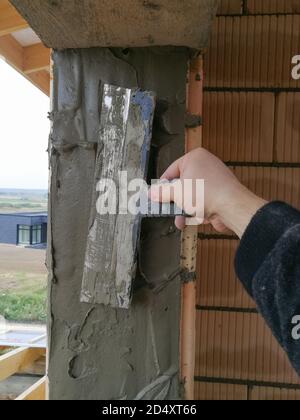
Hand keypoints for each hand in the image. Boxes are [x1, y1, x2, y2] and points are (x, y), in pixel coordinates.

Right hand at [149, 148, 266, 236]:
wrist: (231, 206)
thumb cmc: (204, 192)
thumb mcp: (176, 192)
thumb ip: (162, 193)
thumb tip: (150, 193)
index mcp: (195, 157)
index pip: (172, 169)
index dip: (162, 184)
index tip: (155, 195)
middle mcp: (205, 166)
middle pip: (182, 184)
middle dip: (174, 200)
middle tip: (164, 209)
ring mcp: (213, 181)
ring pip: (191, 195)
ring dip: (183, 210)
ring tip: (178, 220)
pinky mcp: (219, 195)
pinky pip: (202, 202)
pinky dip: (195, 212)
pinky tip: (188, 221)